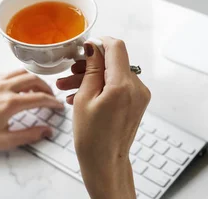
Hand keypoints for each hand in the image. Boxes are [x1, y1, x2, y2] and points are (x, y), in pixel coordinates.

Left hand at [0, 69, 62, 151]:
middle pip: (34, 79)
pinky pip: (10, 73)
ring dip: (34, 80)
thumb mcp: (4, 141)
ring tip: (37, 90)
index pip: (39, 98)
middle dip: (46, 87)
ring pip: (22, 72)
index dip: (53, 101)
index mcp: (9, 103)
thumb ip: (29, 136)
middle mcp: (4, 88)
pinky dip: (20, 77)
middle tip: (50, 96)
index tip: (58, 106)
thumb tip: (47, 131)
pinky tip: (20, 87)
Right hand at [56, 37, 150, 198]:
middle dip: (90, 64)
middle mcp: (136, 87)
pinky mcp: (138, 101)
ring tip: (68, 87)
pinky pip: (119, 85)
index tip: (84, 47)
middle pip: (113, 61)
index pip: (116, 47)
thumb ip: (92, 69)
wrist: (105, 163)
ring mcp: (139, 95)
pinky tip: (82, 95)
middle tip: (69, 72)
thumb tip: (94, 47)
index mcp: (123, 85)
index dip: (100, 43)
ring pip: (114, 73)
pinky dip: (102, 86)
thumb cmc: (92, 138)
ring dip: (93, 77)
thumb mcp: (84, 98)